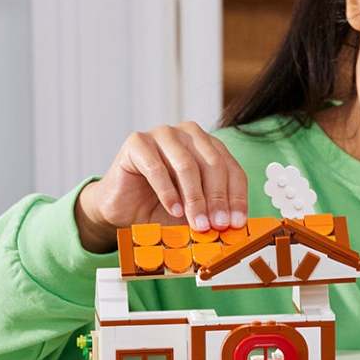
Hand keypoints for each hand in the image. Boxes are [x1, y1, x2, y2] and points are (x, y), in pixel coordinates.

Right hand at [75, 121, 248, 252]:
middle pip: (213, 165)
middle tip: (217, 225)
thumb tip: (236, 224)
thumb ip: (214, 212)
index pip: (232, 170)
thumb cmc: (162, 207)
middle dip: (217, 199)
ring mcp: (163, 134)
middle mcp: (189, 134)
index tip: (236, 223)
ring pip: (187, 165)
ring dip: (195, 198)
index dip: (237, 198)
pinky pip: (157, 167)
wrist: (122, 209)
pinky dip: (168, 192)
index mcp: (210, 146)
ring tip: (198, 223)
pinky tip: (173, 211)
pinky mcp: (138, 142)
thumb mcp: (195, 211)